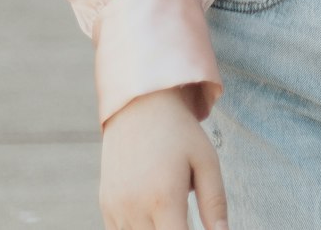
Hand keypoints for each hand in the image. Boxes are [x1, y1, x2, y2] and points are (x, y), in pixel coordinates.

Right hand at [99, 85, 228, 229]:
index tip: (197, 227)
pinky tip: (153, 210)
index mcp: (164, 199)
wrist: (141, 103)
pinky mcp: (106, 205)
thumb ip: (215, 204)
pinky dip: (139, 228)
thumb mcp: (206, 161)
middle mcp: (135, 208)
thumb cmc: (180, 132)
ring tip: (170, 208)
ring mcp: (116, 209)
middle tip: (184, 214)